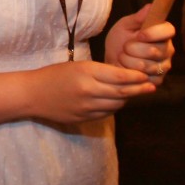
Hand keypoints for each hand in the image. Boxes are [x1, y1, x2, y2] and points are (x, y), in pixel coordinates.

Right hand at [26, 61, 153, 122]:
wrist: (33, 94)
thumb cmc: (54, 75)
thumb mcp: (77, 66)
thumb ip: (99, 71)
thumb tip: (123, 76)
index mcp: (87, 73)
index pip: (120, 76)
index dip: (135, 77)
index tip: (145, 75)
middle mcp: (89, 90)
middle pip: (122, 91)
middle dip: (139, 89)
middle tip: (151, 87)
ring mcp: (87, 107)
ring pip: (116, 104)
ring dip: (128, 98)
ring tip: (136, 93)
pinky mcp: (84, 118)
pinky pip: (106, 113)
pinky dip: (115, 107)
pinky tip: (117, 101)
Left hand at [105, 4, 174, 85]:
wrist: (112, 60)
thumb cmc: (120, 40)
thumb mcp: (125, 26)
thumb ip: (138, 18)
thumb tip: (150, 6)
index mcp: (162, 33)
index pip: (169, 30)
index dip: (154, 33)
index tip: (139, 35)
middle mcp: (168, 49)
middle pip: (156, 50)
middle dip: (133, 49)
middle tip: (125, 47)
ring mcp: (164, 66)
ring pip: (149, 66)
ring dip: (129, 61)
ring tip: (123, 57)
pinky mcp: (158, 80)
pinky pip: (147, 78)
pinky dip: (132, 73)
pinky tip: (127, 69)